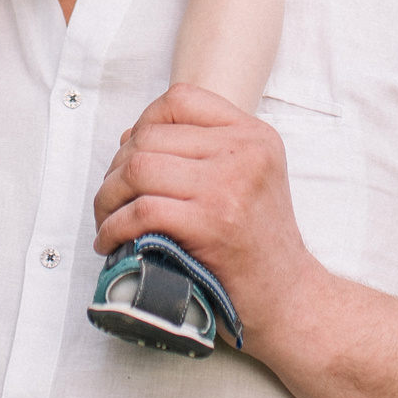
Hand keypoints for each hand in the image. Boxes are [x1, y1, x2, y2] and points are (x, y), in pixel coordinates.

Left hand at [91, 84, 324, 343]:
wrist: (290, 298)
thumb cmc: (258, 246)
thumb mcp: (246, 179)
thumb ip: (200, 152)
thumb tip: (129, 138)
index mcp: (254, 135)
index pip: (181, 99)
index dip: (144, 123)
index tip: (132, 156)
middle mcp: (246, 152)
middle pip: (150, 136)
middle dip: (116, 169)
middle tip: (111, 199)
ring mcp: (229, 186)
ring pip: (138, 169)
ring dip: (108, 197)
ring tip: (108, 219)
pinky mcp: (212, 224)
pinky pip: (141, 211)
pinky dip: (114, 227)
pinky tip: (111, 242)